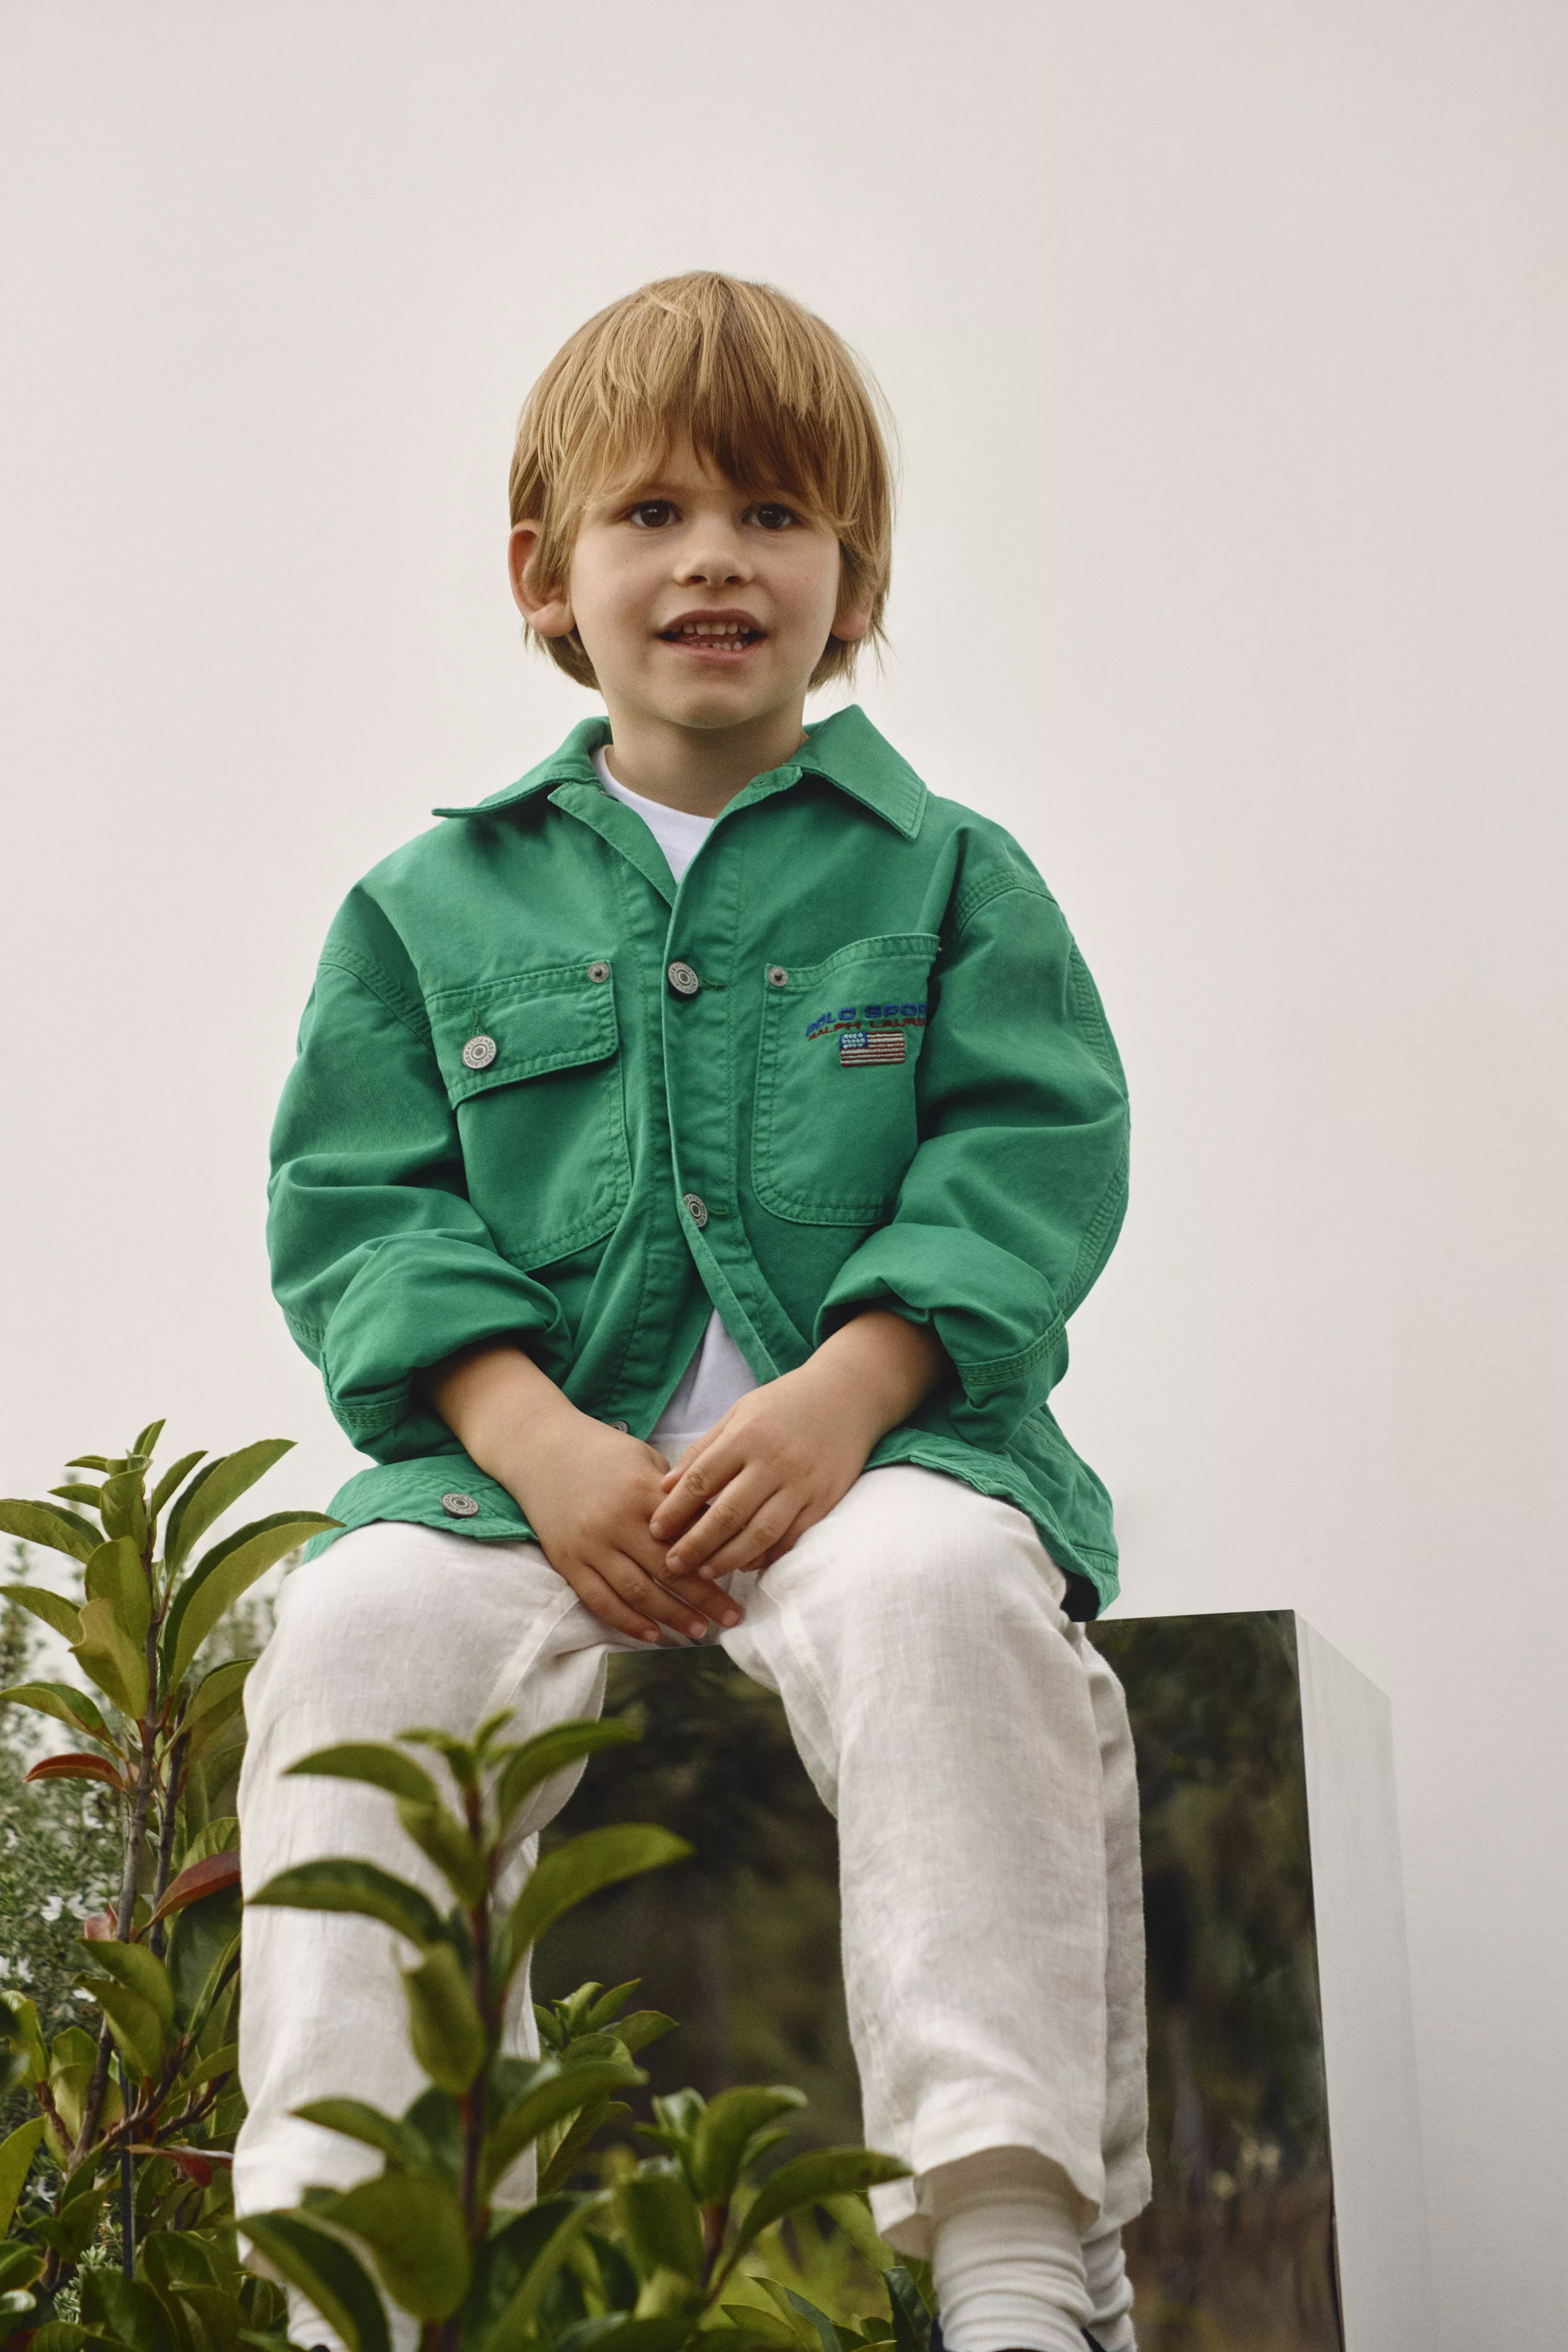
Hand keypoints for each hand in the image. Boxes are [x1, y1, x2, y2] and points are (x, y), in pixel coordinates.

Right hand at [425, 1345, 742, 1645]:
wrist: (541, 1449)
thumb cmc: (604, 1452)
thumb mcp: (646, 1460)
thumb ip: (676, 1495)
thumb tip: (715, 1525)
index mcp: (642, 1493)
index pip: (687, 1536)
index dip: (716, 1563)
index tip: (740, 1582)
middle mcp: (616, 1523)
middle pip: (668, 1571)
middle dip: (704, 1599)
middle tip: (732, 1619)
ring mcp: (590, 1545)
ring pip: (636, 1592)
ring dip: (671, 1616)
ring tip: (699, 1632)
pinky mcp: (567, 1561)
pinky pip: (600, 1600)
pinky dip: (627, 1621)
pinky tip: (652, 1635)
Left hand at [649, 1311, 944, 1578]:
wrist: (847, 1395)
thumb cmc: (784, 1404)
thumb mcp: (738, 1414)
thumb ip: (704, 1449)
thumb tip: (666, 1486)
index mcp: (746, 1436)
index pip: (700, 1481)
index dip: (674, 1511)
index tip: (655, 1531)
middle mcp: (772, 1462)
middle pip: (726, 1514)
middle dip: (694, 1545)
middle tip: (671, 1565)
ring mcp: (801, 1483)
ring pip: (760, 1533)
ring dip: (728, 1558)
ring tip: (706, 1573)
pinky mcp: (824, 1499)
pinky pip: (792, 1537)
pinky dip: (768, 1555)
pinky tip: (747, 1563)